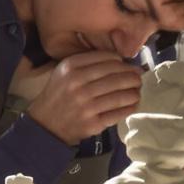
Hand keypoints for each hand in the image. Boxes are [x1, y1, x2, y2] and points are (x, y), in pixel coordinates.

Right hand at [26, 54, 143, 145]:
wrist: (45, 124)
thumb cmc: (59, 95)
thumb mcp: (64, 71)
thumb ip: (88, 62)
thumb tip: (122, 61)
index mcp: (72, 67)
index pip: (108, 59)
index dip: (122, 62)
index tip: (128, 66)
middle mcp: (78, 85)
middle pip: (118, 76)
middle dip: (133, 76)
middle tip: (139, 78)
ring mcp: (86, 105)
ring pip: (122, 95)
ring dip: (135, 92)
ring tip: (137, 91)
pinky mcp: (93, 123)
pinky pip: (119, 113)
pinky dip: (130, 108)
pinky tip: (133, 104)